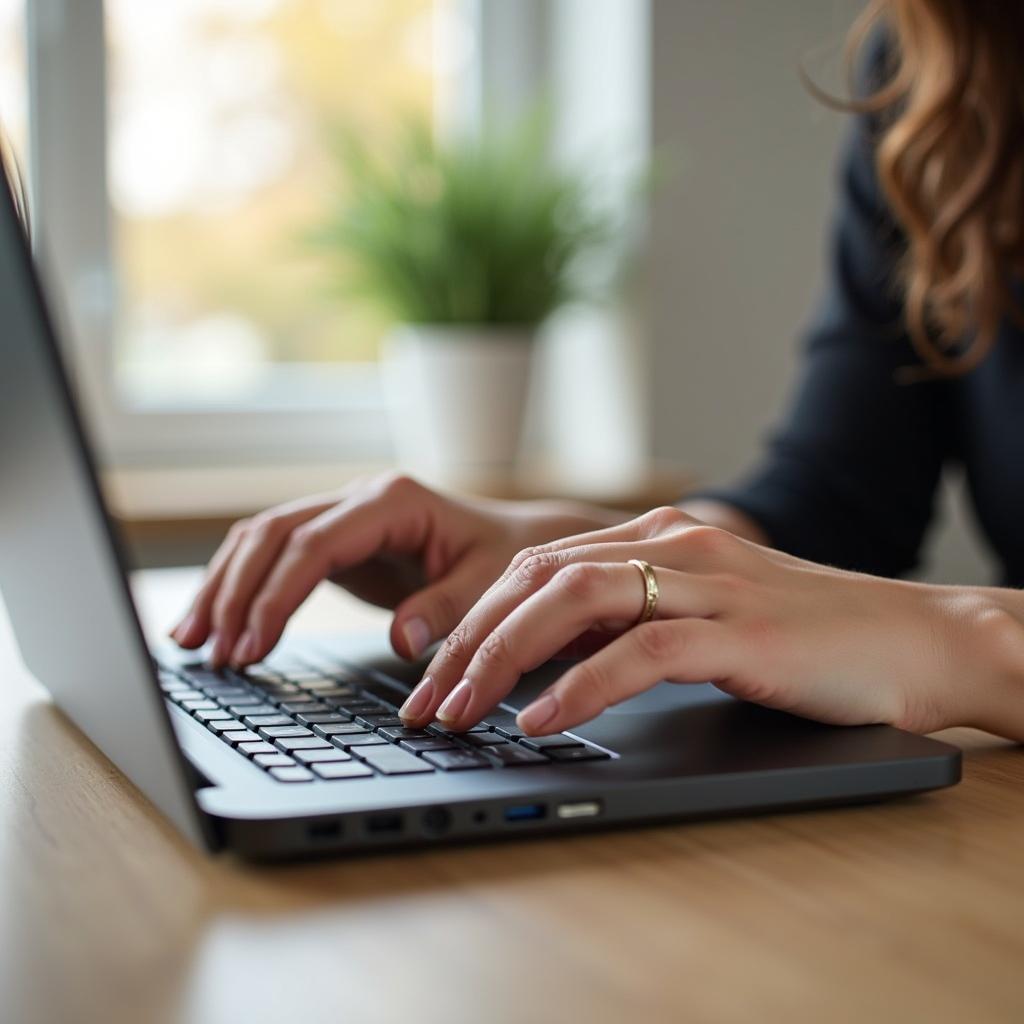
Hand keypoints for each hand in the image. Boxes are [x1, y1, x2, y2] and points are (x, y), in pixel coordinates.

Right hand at [170, 473, 624, 667]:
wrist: (514, 542)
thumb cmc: (506, 560)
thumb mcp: (489, 586)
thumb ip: (446, 609)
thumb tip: (402, 639)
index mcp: (393, 501)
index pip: (314, 543)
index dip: (278, 594)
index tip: (253, 644)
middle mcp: (358, 499)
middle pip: (272, 533)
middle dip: (235, 591)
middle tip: (211, 651)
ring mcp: (342, 516)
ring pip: (260, 539)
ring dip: (223, 587)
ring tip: (191, 642)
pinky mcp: (335, 541)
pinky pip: (273, 556)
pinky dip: (241, 587)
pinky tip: (218, 625)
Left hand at [399, 506, 1023, 739]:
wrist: (914, 636)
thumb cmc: (805, 636)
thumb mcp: (701, 615)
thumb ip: (629, 622)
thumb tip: (545, 661)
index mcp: (657, 538)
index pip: (538, 565)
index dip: (474, 617)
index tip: (433, 672)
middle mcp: (674, 546)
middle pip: (538, 577)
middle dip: (467, 640)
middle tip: (424, 702)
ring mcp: (708, 582)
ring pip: (575, 602)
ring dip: (503, 659)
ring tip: (459, 711)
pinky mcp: (742, 629)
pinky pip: (641, 650)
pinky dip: (580, 685)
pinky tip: (538, 719)